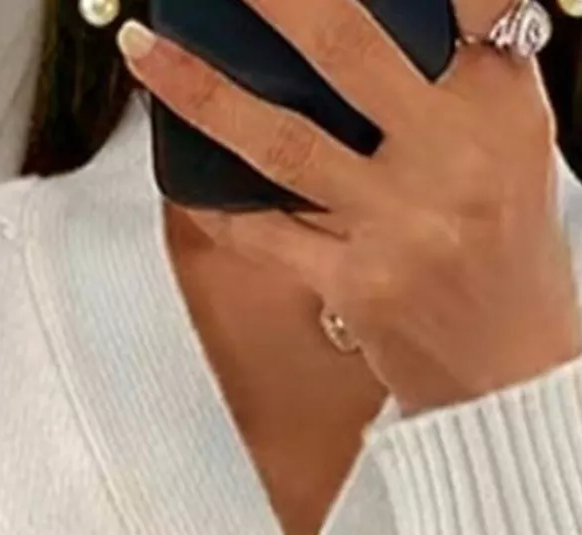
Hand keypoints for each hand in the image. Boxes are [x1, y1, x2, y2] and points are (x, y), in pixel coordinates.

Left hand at [117, 0, 581, 416]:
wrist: (510, 373)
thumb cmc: (505, 259)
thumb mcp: (512, 148)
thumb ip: (460, 81)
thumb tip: (393, 18)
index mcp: (502, 106)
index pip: (462, 1)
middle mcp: (455, 155)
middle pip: (348, 47)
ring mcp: (401, 223)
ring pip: (282, 140)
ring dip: (202, 93)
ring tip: (147, 54)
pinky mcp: (356, 284)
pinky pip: (264, 235)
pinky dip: (218, 206)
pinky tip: (183, 178)